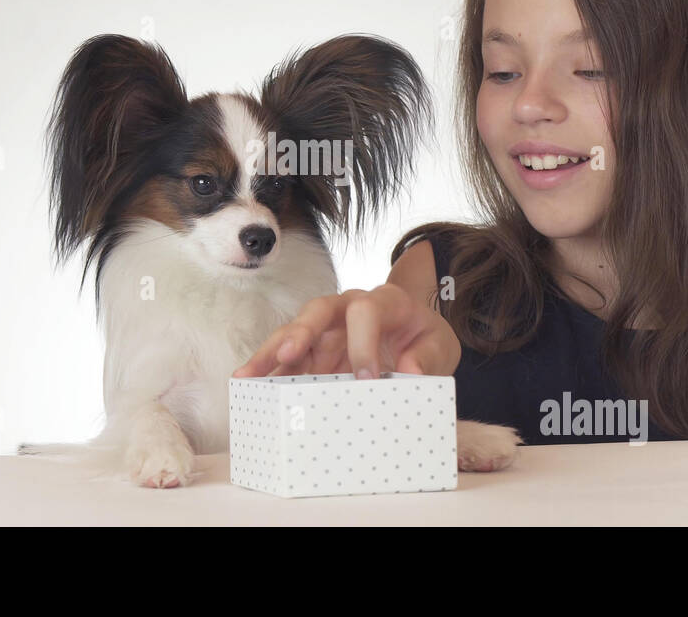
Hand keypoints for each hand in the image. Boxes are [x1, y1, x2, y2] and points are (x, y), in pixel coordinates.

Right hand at [232, 283, 461, 379]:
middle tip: (286, 356)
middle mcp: (347, 307)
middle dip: (300, 333)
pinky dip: (270, 373)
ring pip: (294, 334)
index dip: (363, 343)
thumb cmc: (426, 340)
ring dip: (270, 354)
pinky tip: (250, 387)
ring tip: (247, 376)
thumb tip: (411, 371)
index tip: (365, 379)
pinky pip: (288, 359)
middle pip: (317, 311)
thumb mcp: (439, 346)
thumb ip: (428, 357)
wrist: (419, 341)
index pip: (366, 311)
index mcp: (384, 301)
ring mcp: (326, 329)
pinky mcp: (314, 351)